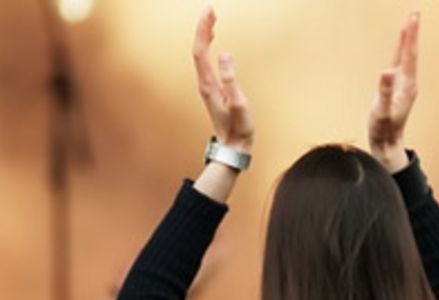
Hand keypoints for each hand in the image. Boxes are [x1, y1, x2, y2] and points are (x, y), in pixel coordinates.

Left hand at [192, 6, 252, 151]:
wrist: (233, 146)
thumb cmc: (239, 128)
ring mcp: (207, 84)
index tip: (209, 13)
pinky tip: (212, 37)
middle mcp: (204, 82)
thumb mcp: (239, 104)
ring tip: (211, 17)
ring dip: (204, 34)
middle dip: (203, 27)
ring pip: (200, 53)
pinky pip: (205, 59)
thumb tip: (225, 55)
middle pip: (198, 49)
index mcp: (209, 84)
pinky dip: (207, 44)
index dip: (203, 30)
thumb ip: (232, 80)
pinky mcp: (212, 86)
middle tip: (210, 9)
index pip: (201, 51)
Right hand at [368, 12, 419, 171]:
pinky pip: (400, 65)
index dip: (410, 35)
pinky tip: (400, 49)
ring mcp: (404, 86)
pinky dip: (401, 52)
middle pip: (411, 52)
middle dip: (412, 32)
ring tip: (409, 25)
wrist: (387, 144)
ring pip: (407, 57)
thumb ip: (384, 91)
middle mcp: (408, 83)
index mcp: (406, 85)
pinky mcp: (398, 89)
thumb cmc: (383, 129)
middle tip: (415, 13)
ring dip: (408, 40)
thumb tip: (387, 71)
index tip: (413, 18)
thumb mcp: (381, 111)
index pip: (409, 54)